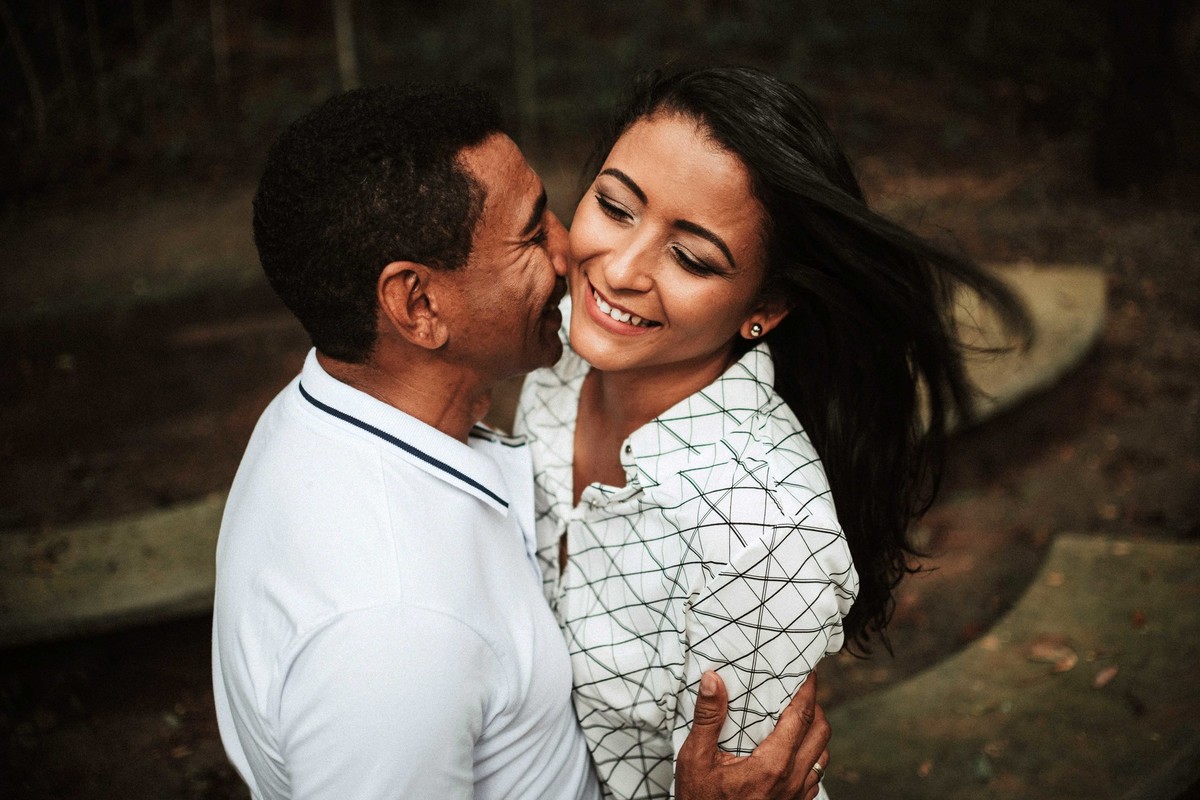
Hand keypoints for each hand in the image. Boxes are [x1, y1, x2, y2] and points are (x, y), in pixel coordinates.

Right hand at [675, 671, 830, 799]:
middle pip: (821, 732)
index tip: (808, 671)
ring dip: (815, 733)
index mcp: (772, 764)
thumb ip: (708, 718)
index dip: (809, 690)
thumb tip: (713, 680)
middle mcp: (791, 780)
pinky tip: (792, 750)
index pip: (802, 716)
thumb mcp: (695, 759)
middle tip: (801, 691)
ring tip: (797, 718)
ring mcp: (796, 795)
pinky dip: (811, 756)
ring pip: (822, 755)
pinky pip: (815, 776)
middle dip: (815, 707)